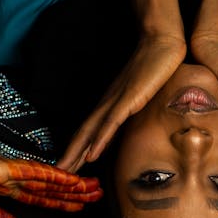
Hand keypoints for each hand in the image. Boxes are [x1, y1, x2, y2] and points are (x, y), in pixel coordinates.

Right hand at [0, 153, 101, 217]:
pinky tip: (70, 179)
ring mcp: (5, 170)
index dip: (60, 201)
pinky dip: (53, 176)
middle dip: (75, 191)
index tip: (80, 205)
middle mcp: (8, 176)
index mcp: (1, 188)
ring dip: (72, 183)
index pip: (38, 196)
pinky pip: (32, 173)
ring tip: (94, 187)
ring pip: (47, 178)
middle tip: (100, 193)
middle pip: (49, 186)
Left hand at [56, 33, 186, 171]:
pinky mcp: (128, 100)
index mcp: (109, 105)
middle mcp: (107, 104)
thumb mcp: (140, 95)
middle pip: (82, 134)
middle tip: (56, 174)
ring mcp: (116, 102)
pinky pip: (110, 124)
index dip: (76, 150)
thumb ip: (132, 110)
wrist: (161, 43)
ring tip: (65, 170)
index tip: (67, 167)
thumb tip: (128, 126)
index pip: (88, 131)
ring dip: (76, 153)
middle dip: (69, 156)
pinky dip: (99, 141)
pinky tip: (91, 155)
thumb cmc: (153, 69)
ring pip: (90, 132)